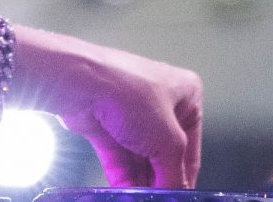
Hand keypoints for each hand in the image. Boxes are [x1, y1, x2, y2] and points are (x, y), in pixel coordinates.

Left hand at [12, 24, 202, 187]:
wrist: (81, 84)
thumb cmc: (128, 91)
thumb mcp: (168, 140)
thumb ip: (174, 173)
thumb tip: (175, 192)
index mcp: (186, 94)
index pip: (191, 145)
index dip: (185, 176)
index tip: (179, 197)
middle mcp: (160, 101)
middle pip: (164, 153)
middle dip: (159, 180)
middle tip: (156, 200)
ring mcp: (131, 113)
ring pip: (140, 158)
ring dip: (140, 183)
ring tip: (140, 201)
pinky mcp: (107, 125)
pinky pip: (119, 158)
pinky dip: (123, 178)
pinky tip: (125, 195)